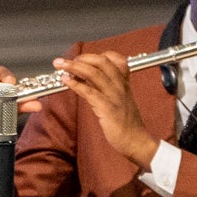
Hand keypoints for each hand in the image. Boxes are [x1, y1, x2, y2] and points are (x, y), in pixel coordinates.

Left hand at [50, 50, 157, 166]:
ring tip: (60, 66)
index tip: (81, 59)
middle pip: (101, 62)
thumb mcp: (119, 100)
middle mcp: (120, 86)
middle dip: (81, 58)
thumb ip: (106, 88)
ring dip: (74, 67)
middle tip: (65, 61)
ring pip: (94, 73)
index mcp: (124, 83)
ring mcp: (114, 96)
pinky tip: (66, 81)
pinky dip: (76, 84)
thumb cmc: (126, 124)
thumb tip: (87, 80)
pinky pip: (90, 91)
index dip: (96, 56)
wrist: (136, 141)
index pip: (114, 59)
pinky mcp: (108, 108)